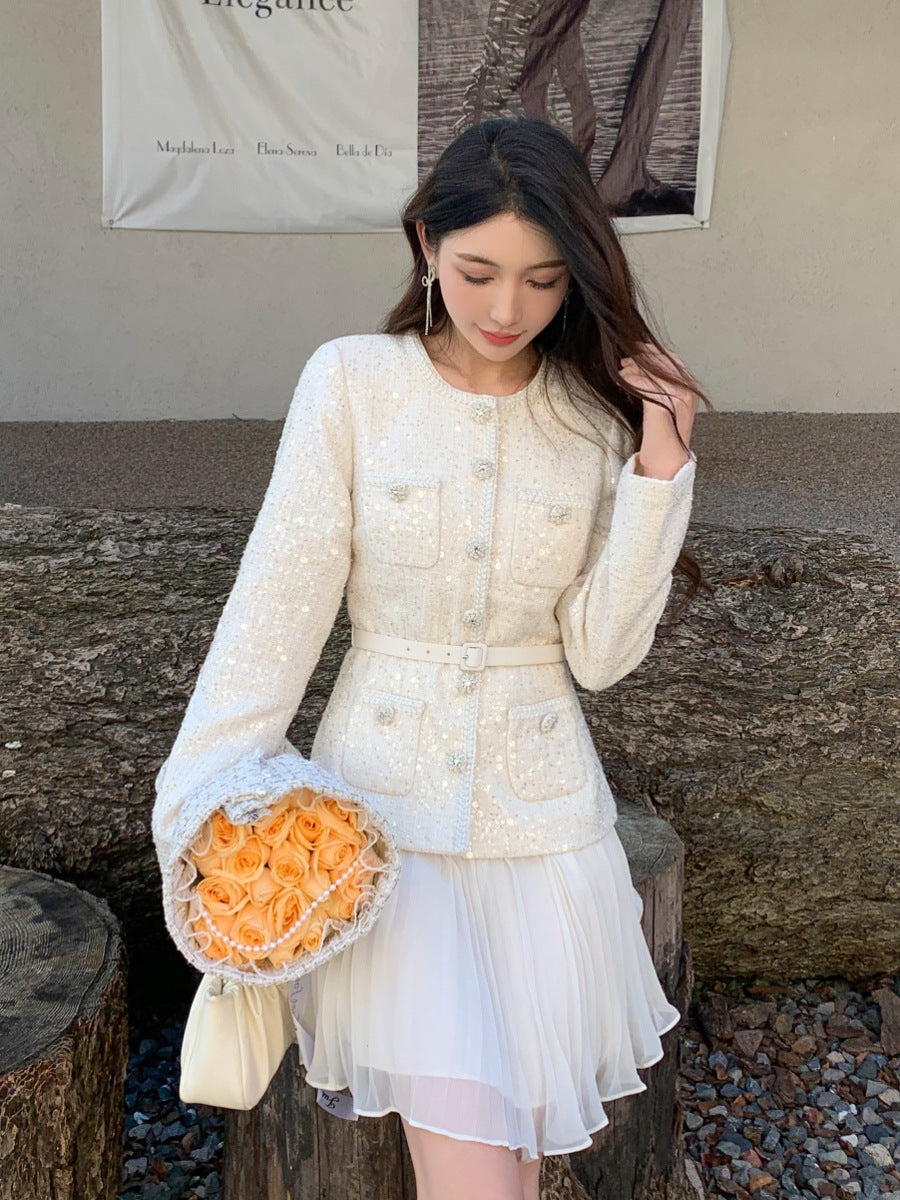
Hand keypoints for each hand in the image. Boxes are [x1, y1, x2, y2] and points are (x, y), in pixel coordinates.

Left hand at [619, 344, 697, 478]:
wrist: (666, 464)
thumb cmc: (662, 439)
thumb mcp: (665, 409)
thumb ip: (662, 391)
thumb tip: (645, 372)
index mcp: (690, 391)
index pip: (673, 360)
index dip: (653, 353)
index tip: (638, 350)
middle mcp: (687, 392)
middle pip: (663, 362)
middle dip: (642, 358)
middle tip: (626, 360)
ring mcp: (677, 399)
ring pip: (652, 371)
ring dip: (634, 368)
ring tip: (622, 370)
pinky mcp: (663, 406)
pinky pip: (644, 385)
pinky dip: (631, 379)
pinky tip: (622, 381)